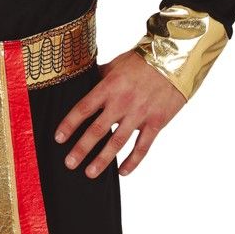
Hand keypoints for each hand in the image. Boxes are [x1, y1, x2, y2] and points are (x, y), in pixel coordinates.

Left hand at [53, 49, 185, 176]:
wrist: (176, 60)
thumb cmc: (143, 61)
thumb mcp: (116, 64)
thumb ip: (99, 78)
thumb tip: (83, 83)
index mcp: (109, 87)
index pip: (84, 109)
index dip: (69, 124)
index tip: (59, 138)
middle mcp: (122, 103)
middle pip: (97, 130)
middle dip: (81, 148)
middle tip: (70, 163)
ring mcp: (139, 114)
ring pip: (117, 142)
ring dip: (102, 160)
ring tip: (90, 173)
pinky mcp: (156, 122)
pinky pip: (142, 146)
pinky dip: (133, 161)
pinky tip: (122, 172)